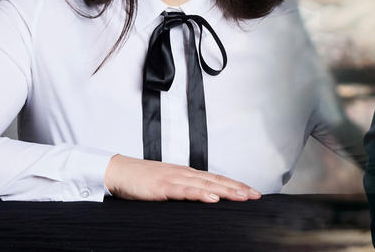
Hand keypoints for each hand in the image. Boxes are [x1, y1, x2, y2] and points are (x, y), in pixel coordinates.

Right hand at [104, 154, 260, 201]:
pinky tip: (212, 198)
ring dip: (226, 191)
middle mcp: (185, 174)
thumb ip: (184, 192)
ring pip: (206, 185)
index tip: (252, 192)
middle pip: (217, 181)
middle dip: (238, 189)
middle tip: (256, 196)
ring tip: (242, 197)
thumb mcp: (167, 186)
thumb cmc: (141, 180)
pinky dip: (200, 194)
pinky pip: (185, 191)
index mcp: (188, 174)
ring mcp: (175, 179)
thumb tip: (202, 201)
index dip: (235, 185)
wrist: (118, 171)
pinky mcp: (162, 187)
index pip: (217, 179)